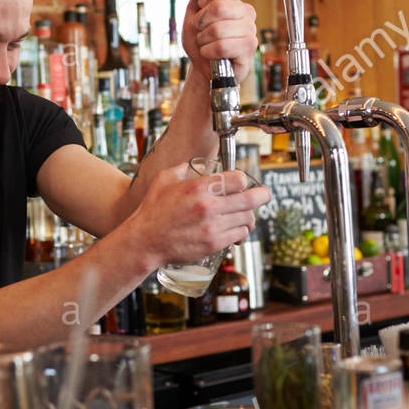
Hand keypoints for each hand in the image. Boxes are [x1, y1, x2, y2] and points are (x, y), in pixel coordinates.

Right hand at [132, 163, 271, 265]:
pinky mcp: (213, 243)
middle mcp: (208, 206)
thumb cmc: (152, 211)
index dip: (243, 179)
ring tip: (246, 214)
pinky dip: (241, 231)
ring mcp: (212, 227)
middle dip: (262, 195)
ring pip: (247, 218)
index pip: (238, 179)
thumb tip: (195, 165)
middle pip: (250, 199)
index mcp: (198, 187)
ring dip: (250, 215)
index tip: (242, 182)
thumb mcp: (163, 180)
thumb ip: (183, 169)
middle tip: (264, 194)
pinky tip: (237, 229)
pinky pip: (239, 234)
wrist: (145, 241)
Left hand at [181, 0, 257, 85]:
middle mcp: (246, 12)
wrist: (202, 67)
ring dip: (203, 40)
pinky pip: (223, 46)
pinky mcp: (249, 48)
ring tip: (206, 44)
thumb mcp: (193, 14)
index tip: (201, 5)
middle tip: (200, 31)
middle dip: (201, 22)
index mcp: (234, 0)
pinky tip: (210, 54)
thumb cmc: (200, 40)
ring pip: (219, 29)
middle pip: (220, 6)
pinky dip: (209, 51)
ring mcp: (250, 30)